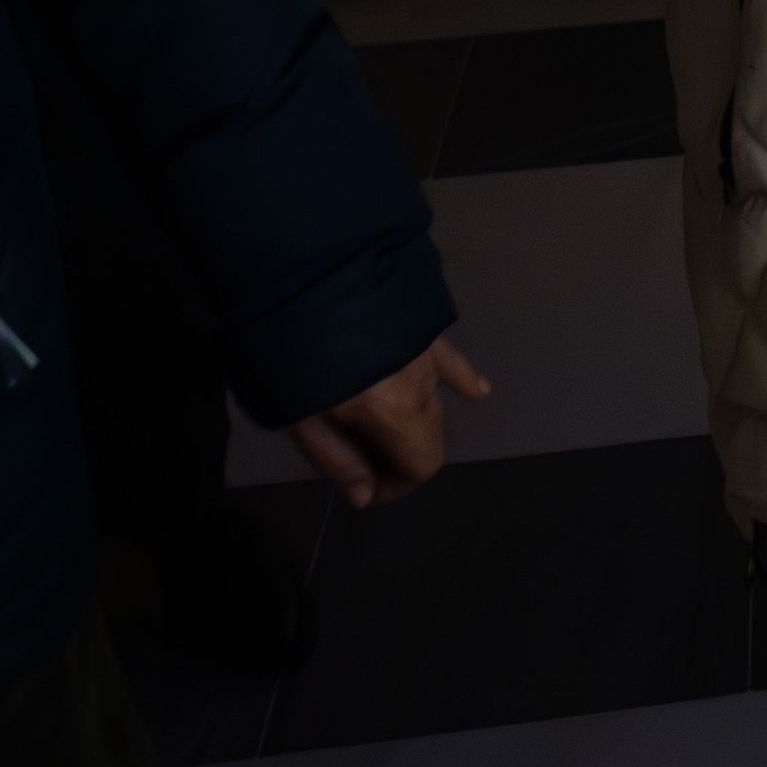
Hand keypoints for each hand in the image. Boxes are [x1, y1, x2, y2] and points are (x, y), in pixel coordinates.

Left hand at [289, 335, 490, 506]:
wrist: (298, 271)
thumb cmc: (288, 350)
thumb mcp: (299, 417)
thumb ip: (337, 460)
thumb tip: (366, 495)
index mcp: (397, 411)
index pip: (421, 465)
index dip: (396, 487)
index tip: (363, 486)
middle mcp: (423, 383)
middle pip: (430, 436)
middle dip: (401, 456)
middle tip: (358, 457)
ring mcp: (425, 350)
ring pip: (431, 399)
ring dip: (411, 421)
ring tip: (376, 424)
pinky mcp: (419, 323)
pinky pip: (448, 357)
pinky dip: (460, 378)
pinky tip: (477, 392)